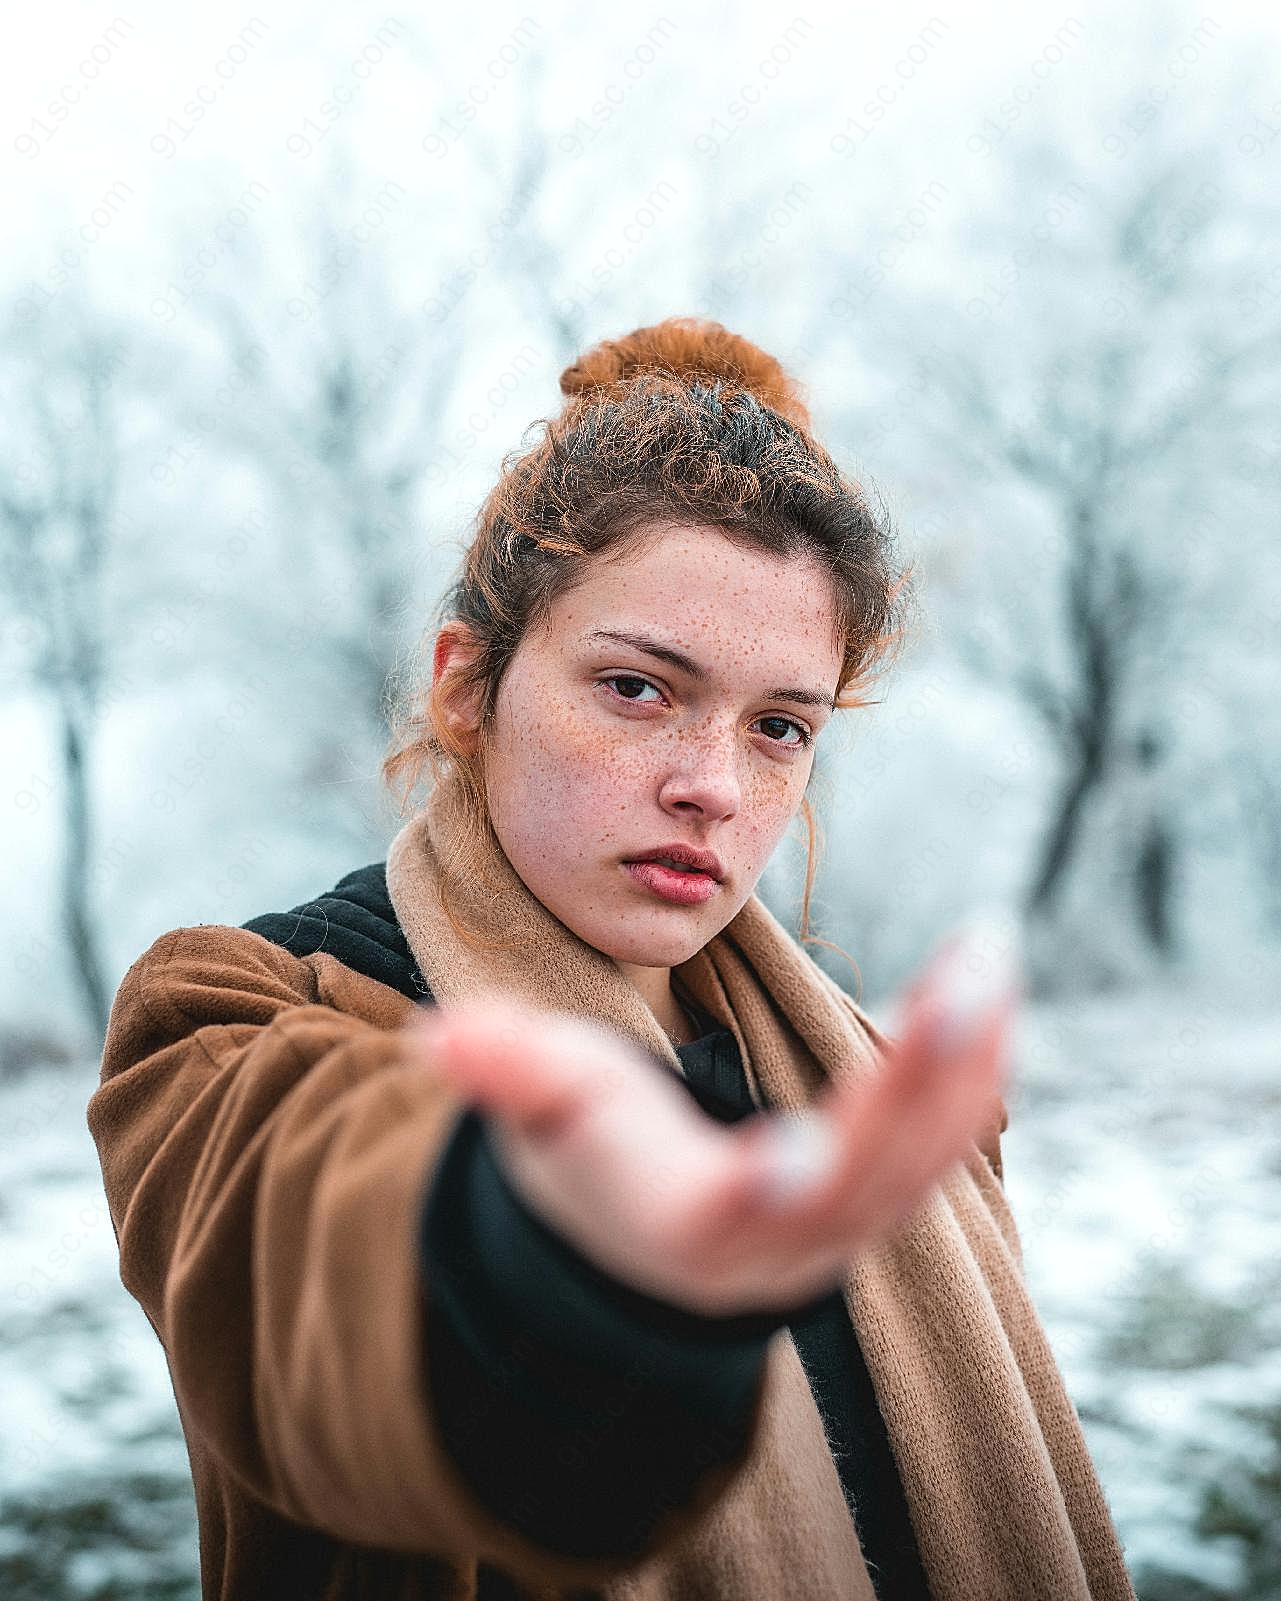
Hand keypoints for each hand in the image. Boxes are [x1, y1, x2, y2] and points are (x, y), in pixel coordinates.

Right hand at [404, 919, 1017, 1317]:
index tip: (795, 1162)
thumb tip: (440, 1041)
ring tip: (987, 959)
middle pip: (861, 1177)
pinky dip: (970, 1074)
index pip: (721, 1217)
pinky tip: (990, 992)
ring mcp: (840, 1225)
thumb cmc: (587, 1159)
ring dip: (963, 1062)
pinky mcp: (879, 1193)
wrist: (646, 1231)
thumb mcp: (542, 1113)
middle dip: (917, 1084)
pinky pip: (941, 1140)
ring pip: (920, 1157)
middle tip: (968, 981)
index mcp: (684, 1223)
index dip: (758, 1195)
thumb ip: (505, 1073)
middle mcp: (778, 1241)